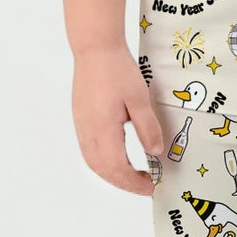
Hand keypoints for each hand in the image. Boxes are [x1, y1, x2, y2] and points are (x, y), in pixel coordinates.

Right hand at [72, 44, 165, 193]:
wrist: (95, 49)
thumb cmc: (117, 70)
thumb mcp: (140, 99)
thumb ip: (147, 128)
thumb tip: (155, 153)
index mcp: (103, 131)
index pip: (118, 169)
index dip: (135, 183)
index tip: (151, 186)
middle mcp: (88, 133)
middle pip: (104, 170)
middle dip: (125, 182)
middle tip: (146, 184)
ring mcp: (82, 127)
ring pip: (94, 162)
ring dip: (113, 174)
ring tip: (134, 175)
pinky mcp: (81, 120)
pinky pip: (89, 151)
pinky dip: (104, 162)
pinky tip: (117, 157)